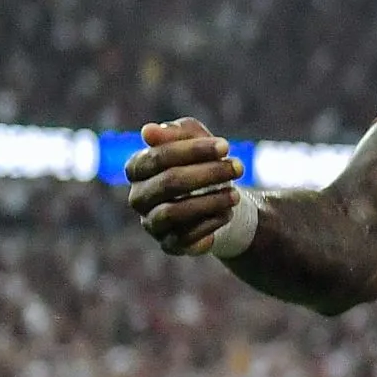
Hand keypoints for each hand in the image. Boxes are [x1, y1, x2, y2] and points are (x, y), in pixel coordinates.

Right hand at [125, 118, 242, 255]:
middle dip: (208, 173)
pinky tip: (227, 212)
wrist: (217, 199)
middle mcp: (138, 197)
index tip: (226, 146)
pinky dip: (211, 223)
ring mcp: (151, 223)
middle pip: (169, 183)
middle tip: (239, 167)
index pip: (158, 156)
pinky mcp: (169, 244)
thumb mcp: (195, 140)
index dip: (193, 150)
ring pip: (174, 213)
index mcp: (137, 168)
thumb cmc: (201, 164)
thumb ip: (178, 132)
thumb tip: (148, 131)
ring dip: (210, 201)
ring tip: (236, 194)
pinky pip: (186, 237)